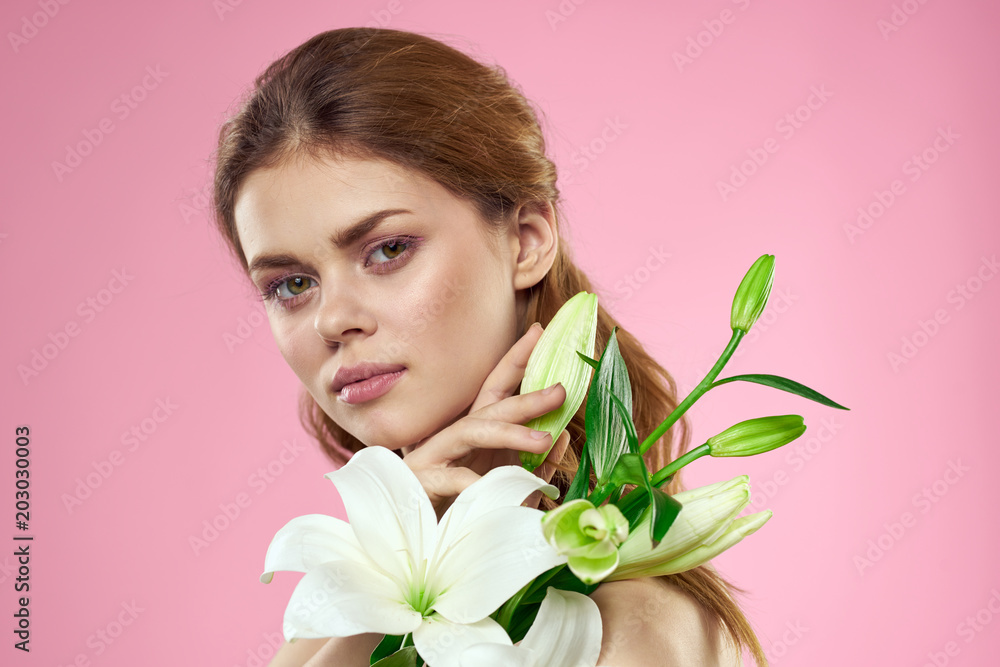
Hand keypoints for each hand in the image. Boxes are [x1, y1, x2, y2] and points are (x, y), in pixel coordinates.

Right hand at [402, 322, 570, 516]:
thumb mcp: (505, 484)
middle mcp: (456, 435)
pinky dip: (472, 483)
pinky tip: (492, 488)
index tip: (540, 332)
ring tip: (543, 439)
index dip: (517, 360)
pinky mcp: (422, 481)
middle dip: (525, 395)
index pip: (498, 388)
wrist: (411, 535)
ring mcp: (436, 454)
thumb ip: (533, 464)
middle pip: (490, 405)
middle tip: (560, 389)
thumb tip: (561, 436)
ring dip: (508, 432)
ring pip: (472, 431)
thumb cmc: (460, 506)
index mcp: (476, 432)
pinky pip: (450, 478)